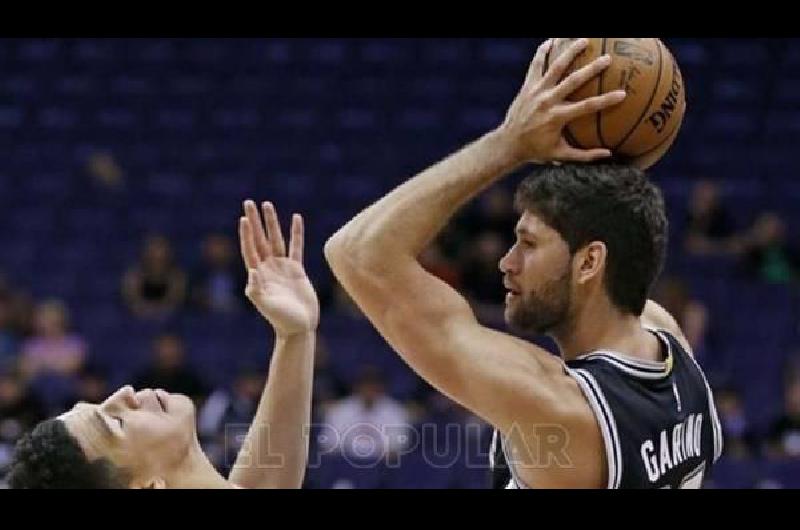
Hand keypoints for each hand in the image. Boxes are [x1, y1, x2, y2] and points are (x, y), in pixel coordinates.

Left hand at [239, 200, 319, 335]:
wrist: (299, 327)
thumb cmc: (281, 319)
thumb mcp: (266, 306)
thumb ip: (257, 290)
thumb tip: (252, 272)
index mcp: (258, 275)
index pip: (250, 249)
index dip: (247, 234)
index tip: (244, 219)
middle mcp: (268, 268)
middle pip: (260, 239)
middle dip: (254, 221)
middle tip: (249, 202)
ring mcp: (282, 267)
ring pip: (276, 239)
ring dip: (272, 222)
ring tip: (267, 204)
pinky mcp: (296, 269)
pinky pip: (295, 246)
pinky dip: (296, 233)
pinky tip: (296, 218)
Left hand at [497, 38, 626, 163]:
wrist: (508, 143)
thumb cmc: (537, 150)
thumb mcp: (560, 155)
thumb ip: (585, 155)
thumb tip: (608, 155)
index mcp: (557, 118)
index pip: (587, 107)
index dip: (606, 100)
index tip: (623, 93)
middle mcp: (547, 102)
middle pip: (573, 81)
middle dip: (591, 69)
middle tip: (608, 58)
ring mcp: (536, 92)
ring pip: (554, 67)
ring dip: (569, 52)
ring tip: (583, 39)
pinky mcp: (527, 87)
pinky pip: (536, 65)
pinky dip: (543, 52)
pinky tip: (552, 40)